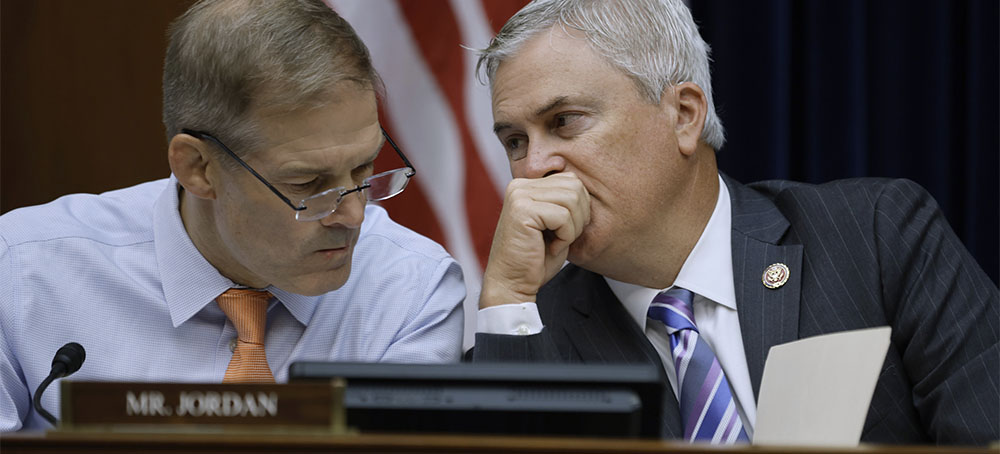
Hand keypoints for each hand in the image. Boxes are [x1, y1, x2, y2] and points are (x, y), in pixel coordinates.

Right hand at [479, 172, 590, 307]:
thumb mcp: (555, 224)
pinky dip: (565, 237)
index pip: (571, 180)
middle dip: (579, 216)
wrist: (512, 284)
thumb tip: (584, 188)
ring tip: (556, 242)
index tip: (564, 230)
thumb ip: (566, 202)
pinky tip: (550, 247)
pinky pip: (563, 216)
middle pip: (575, 186)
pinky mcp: (522, 211)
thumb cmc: (535, 259)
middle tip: (564, 237)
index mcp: (527, 186)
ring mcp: (519, 196)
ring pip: (572, 199)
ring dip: (572, 227)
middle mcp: (520, 186)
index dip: (580, 208)